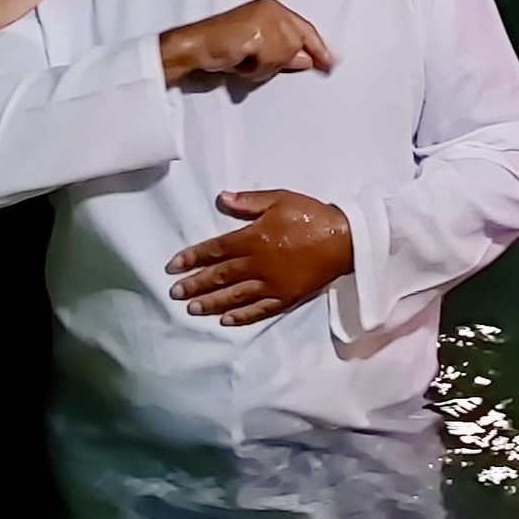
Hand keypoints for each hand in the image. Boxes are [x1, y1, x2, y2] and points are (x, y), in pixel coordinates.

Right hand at [160, 0, 333, 87]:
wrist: (193, 47)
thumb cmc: (220, 47)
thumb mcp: (259, 51)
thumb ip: (285, 52)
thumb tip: (308, 60)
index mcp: (273, 8)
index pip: (305, 29)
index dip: (318, 47)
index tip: (331, 63)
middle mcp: (272, 9)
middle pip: (298, 42)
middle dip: (281, 60)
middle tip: (252, 63)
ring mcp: (266, 19)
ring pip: (286, 54)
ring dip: (264, 66)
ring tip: (242, 61)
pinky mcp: (258, 33)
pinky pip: (272, 60)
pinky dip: (256, 68)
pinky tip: (239, 61)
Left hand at [166, 189, 352, 325]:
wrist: (345, 239)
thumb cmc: (310, 216)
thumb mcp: (278, 199)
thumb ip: (248, 202)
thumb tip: (222, 198)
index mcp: (253, 239)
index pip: (215, 250)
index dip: (192, 258)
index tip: (173, 266)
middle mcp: (258, 264)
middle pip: (220, 276)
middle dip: (195, 284)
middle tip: (174, 293)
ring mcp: (272, 284)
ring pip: (235, 296)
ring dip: (211, 303)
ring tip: (192, 309)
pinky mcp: (287, 297)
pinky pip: (260, 310)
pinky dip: (242, 316)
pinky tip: (226, 320)